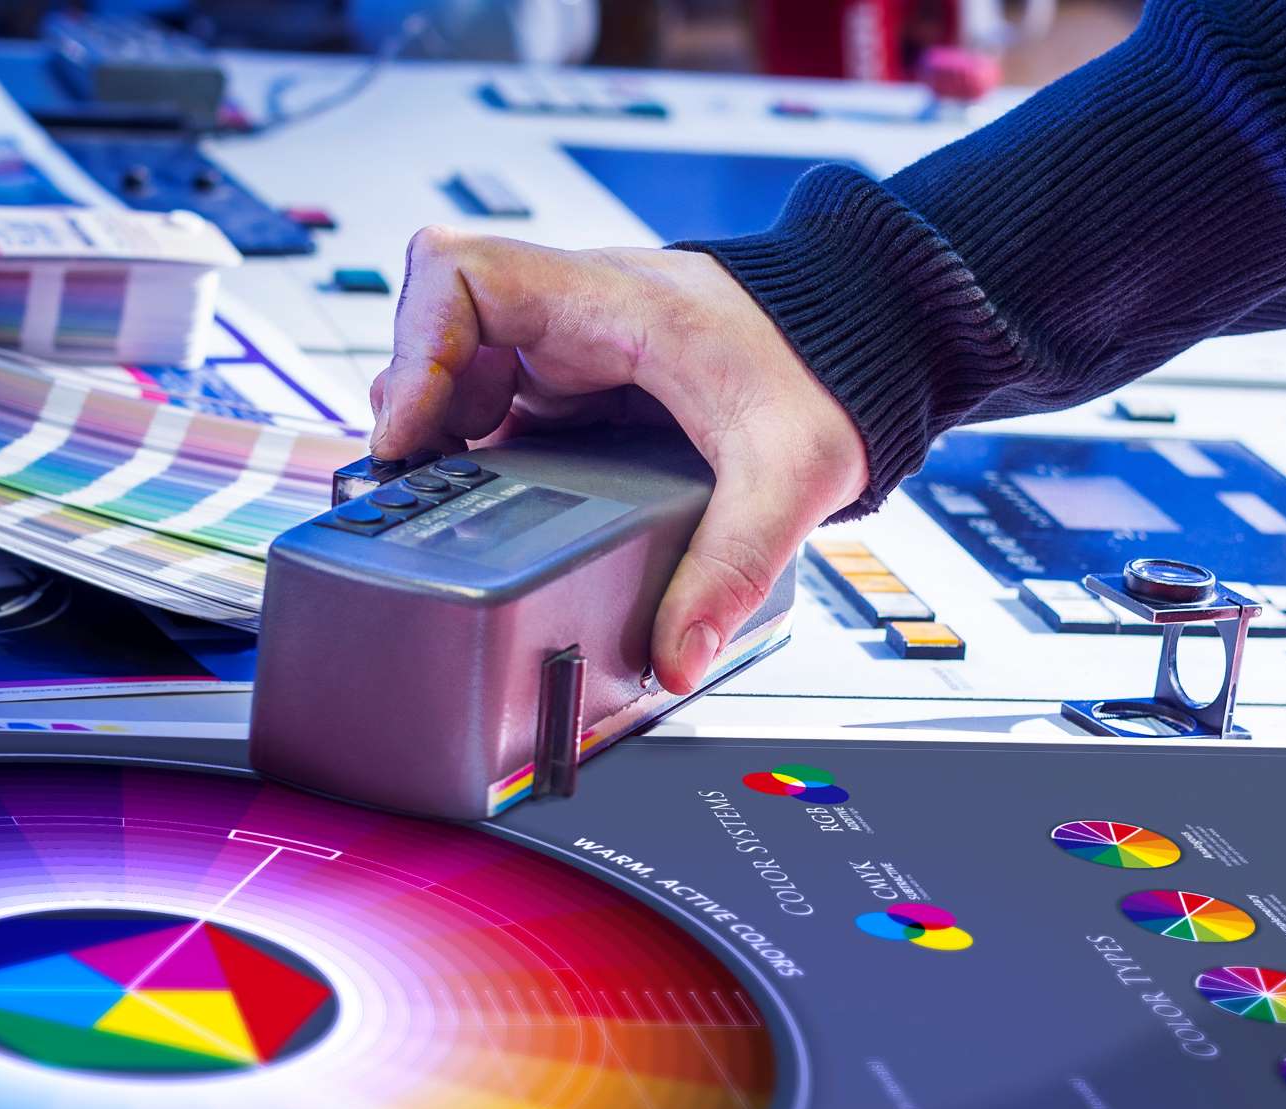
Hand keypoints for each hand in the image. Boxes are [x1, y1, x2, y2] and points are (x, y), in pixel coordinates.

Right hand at [369, 229, 867, 693]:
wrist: (875, 339)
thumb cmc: (833, 375)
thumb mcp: (791, 479)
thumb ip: (731, 570)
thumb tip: (677, 657)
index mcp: (619, 304)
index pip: (466, 273)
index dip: (415, 347)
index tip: (409, 433)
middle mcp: (587, 308)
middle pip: (446, 324)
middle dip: (422, 404)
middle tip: (425, 485)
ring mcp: (584, 338)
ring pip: (469, 362)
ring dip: (448, 427)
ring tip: (452, 500)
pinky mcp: (592, 374)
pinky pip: (508, 395)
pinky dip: (486, 443)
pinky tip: (499, 496)